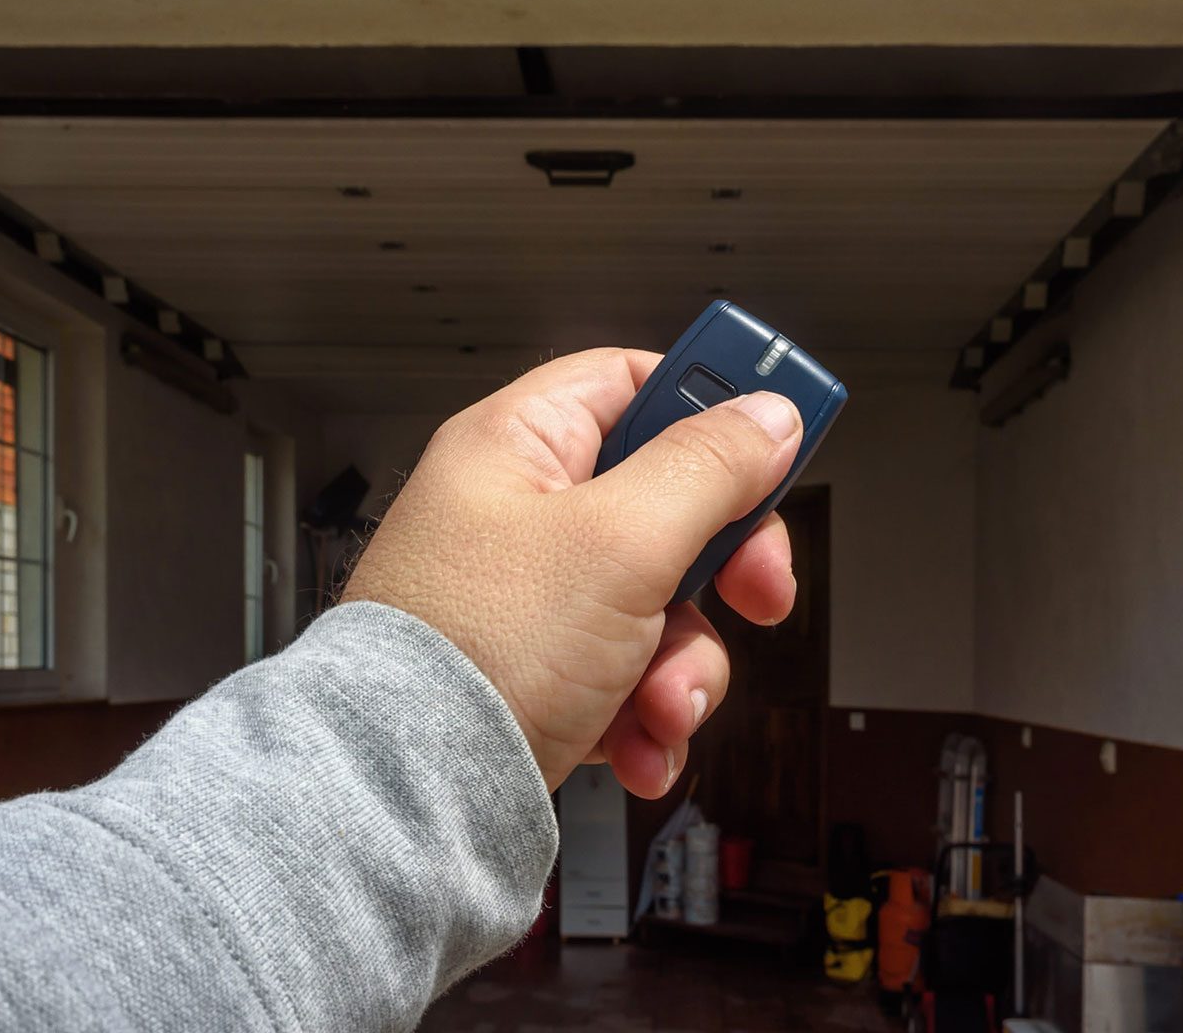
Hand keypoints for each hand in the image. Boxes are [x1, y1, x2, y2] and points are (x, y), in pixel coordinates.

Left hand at [341, 348, 802, 797]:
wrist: (406, 798)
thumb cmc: (475, 653)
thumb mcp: (618, 542)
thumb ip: (706, 469)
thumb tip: (767, 414)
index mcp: (517, 447)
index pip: (632, 384)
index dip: (710, 409)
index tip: (776, 450)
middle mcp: (517, 515)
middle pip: (667, 507)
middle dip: (720, 573)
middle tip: (757, 595)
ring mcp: (527, 602)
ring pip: (660, 607)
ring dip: (684, 667)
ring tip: (659, 705)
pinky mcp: (537, 677)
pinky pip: (627, 678)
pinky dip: (644, 717)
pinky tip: (634, 748)